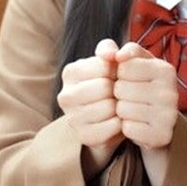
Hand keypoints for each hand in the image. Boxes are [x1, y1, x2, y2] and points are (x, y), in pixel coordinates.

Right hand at [58, 39, 123, 172]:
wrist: (107, 117)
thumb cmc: (109, 84)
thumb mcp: (109, 62)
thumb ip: (109, 49)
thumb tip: (112, 54)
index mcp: (70, 72)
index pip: (104, 66)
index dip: (118, 71)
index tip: (118, 77)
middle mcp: (65, 95)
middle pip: (105, 87)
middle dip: (119, 90)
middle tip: (120, 94)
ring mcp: (72, 118)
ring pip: (109, 108)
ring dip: (121, 107)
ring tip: (118, 107)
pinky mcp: (84, 136)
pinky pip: (112, 127)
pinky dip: (121, 124)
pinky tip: (118, 121)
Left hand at [114, 42, 178, 149]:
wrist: (155, 122)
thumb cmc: (137, 86)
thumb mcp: (129, 63)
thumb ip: (113, 49)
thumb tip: (112, 54)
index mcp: (165, 69)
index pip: (123, 67)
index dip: (118, 75)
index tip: (128, 80)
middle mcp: (171, 92)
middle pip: (121, 89)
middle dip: (118, 94)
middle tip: (129, 98)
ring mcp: (169, 116)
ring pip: (122, 109)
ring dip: (120, 111)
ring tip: (132, 111)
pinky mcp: (162, 136)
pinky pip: (127, 128)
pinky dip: (126, 127)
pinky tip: (135, 125)